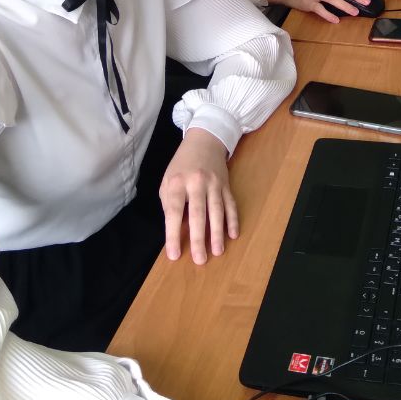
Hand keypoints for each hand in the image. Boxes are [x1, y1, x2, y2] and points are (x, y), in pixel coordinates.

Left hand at [160, 129, 237, 264]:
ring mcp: (214, 183)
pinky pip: (230, 204)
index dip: (173, 234)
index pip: (174, 212)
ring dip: (218, 232)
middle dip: (199, 238)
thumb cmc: (181, 165)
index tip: (174, 254)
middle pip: (198, 213)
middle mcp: (197, 182)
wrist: (204, 140)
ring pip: (217, 210)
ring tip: (217, 251)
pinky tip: (233, 234)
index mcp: (177, 183)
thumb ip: (170, 204)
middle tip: (200, 259)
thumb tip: (177, 229)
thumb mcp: (167, 180)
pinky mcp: (227, 184)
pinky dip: (233, 220)